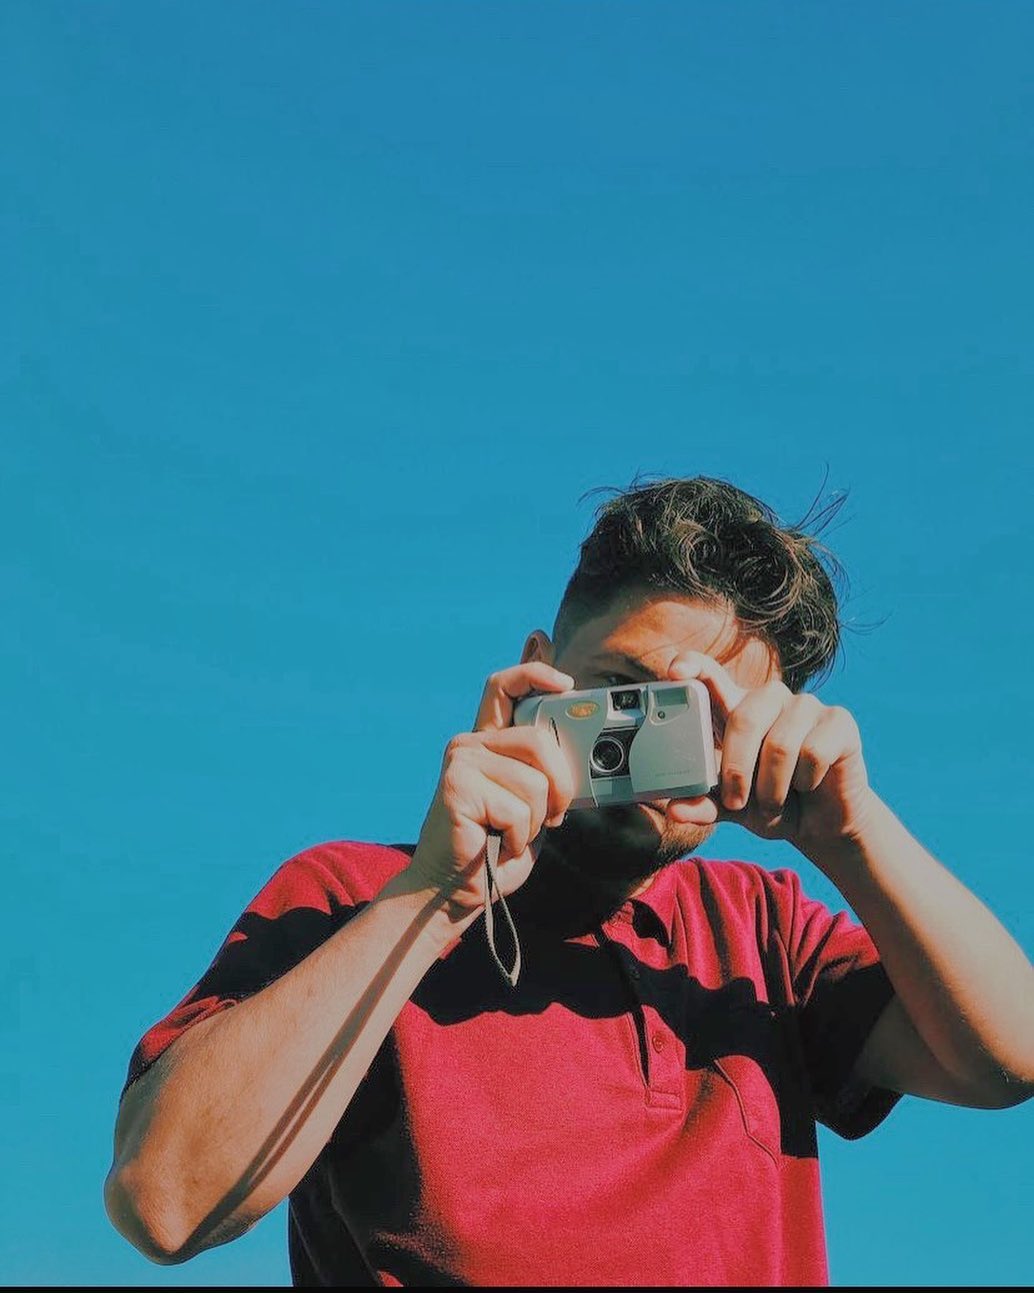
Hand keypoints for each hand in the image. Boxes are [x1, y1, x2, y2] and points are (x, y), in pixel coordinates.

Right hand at [408, 663, 576, 913]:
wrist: (455, 891)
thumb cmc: (497, 850)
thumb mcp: (532, 805)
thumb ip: (546, 774)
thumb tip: (584, 749)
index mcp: (489, 743)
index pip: (505, 686)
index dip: (535, 672)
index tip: (566, 683)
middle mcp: (471, 744)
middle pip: (539, 741)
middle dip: (561, 785)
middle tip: (552, 816)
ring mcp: (461, 761)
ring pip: (535, 782)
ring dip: (535, 821)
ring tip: (511, 834)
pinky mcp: (457, 785)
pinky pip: (518, 809)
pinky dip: (519, 837)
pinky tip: (497, 843)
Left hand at [662, 652, 877, 855]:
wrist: (822, 826)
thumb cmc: (772, 806)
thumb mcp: (732, 808)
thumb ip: (705, 804)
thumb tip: (675, 810)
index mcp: (737, 709)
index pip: (710, 674)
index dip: (692, 666)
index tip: (674, 672)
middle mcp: (770, 698)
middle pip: (744, 718)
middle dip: (736, 769)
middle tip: (736, 801)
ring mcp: (806, 705)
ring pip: (779, 744)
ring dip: (772, 786)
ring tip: (774, 801)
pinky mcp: (838, 720)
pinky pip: (813, 752)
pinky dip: (806, 781)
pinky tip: (810, 784)